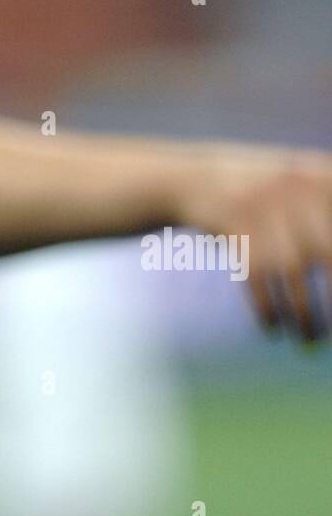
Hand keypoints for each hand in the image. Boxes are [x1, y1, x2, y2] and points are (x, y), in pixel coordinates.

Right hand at [174, 142, 331, 342]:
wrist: (197, 180)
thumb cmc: (261, 194)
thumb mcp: (299, 186)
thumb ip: (325, 207)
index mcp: (318, 178)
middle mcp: (293, 186)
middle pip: (326, 252)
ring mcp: (259, 203)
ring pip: (290, 269)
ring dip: (303, 313)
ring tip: (309, 337)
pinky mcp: (231, 223)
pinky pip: (256, 275)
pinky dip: (267, 307)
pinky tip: (273, 326)